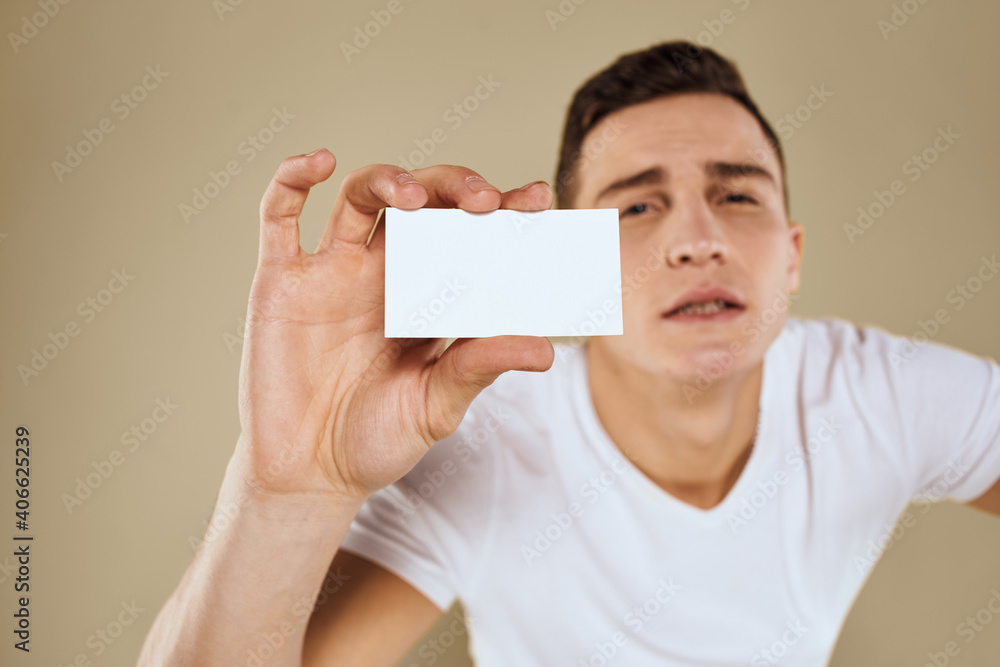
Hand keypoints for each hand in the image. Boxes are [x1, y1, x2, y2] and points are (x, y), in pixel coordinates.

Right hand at [234, 151, 553, 502]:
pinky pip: (279, 216)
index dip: (503, 212)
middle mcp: (384, 273)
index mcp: (428, 296)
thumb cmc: (376, 440)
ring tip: (414, 197)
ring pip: (360, 197)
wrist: (308, 475)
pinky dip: (292, 179)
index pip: (470, 237)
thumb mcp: (436, 406)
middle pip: (421, 203)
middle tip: (484, 201)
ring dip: (389, 181)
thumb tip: (545, 350)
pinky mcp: (281, 280)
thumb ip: (480, 368)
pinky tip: (319, 162)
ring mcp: (332, 271)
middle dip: (454, 190)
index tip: (539, 199)